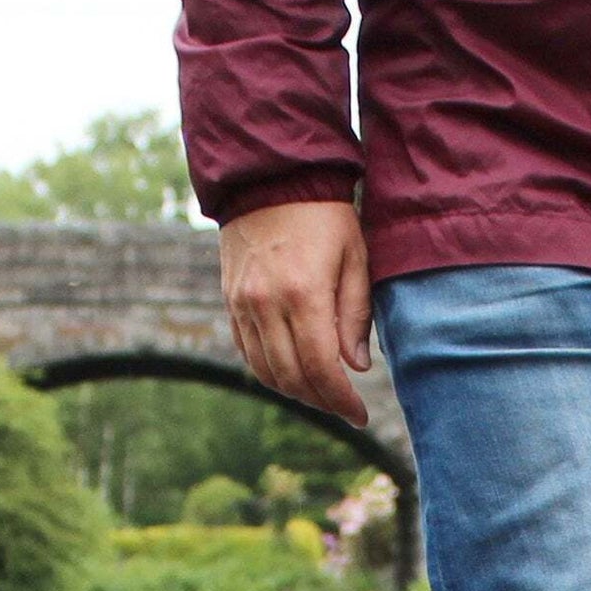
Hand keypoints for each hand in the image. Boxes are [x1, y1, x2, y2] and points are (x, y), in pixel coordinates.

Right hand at [220, 200, 372, 426]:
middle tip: (344, 407)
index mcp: (304, 293)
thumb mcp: (354, 258)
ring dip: (295, 392)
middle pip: (291, 379)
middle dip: (321, 402)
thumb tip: (357, 367)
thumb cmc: (325, 215)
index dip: (341, 400)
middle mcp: (267, 303)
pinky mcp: (231, 301)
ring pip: (266, 372)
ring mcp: (243, 304)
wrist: (270, 176)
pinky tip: (294, 372)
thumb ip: (355, 316)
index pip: (321, 368)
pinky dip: (271, 371)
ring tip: (322, 393)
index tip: (360, 415)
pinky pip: (248, 353)